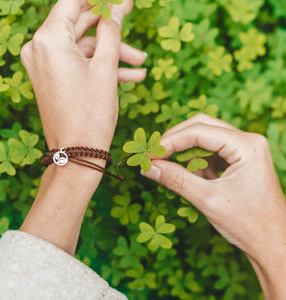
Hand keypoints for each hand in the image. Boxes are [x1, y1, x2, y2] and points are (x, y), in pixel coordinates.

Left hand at [20, 0, 145, 150]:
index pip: (74, 3)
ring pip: (83, 50)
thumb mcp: (106, 69)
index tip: (121, 1)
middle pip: (80, 27)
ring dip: (112, 54)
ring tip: (141, 64)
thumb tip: (116, 8)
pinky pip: (77, 66)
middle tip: (133, 22)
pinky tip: (130, 76)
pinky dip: (100, 68)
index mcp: (49, 40)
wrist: (78, 154)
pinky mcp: (52, 80)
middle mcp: (39, 49)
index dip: (100, 1)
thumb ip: (111, 32)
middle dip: (111, 31)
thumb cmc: (92, 113)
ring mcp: (44, 66)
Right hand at [142, 114, 285, 263]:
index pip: (198, 131)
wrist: (273, 244)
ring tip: (167, 168)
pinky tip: (188, 177)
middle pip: (201, 127)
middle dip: (175, 141)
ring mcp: (242, 150)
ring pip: (203, 139)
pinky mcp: (237, 161)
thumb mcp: (208, 200)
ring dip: (183, 152)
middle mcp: (246, 141)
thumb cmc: (250, 225)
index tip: (149, 155)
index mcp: (246, 146)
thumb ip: (176, 180)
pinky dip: (194, 163)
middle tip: (154, 155)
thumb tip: (148, 168)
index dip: (169, 141)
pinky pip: (209, 153)